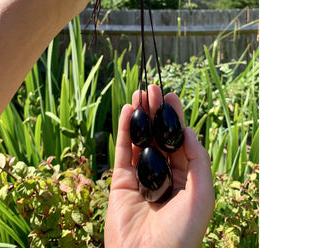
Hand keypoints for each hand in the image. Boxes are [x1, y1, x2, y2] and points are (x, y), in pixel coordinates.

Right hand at [104, 84, 214, 247]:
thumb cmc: (181, 233)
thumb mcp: (202, 196)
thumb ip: (198, 161)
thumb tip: (188, 130)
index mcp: (186, 178)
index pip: (180, 141)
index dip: (175, 118)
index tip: (171, 97)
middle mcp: (164, 174)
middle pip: (159, 136)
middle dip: (156, 112)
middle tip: (153, 88)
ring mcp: (141, 176)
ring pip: (140, 139)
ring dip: (140, 116)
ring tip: (140, 93)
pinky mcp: (121, 180)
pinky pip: (123, 150)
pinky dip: (125, 129)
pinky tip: (127, 111)